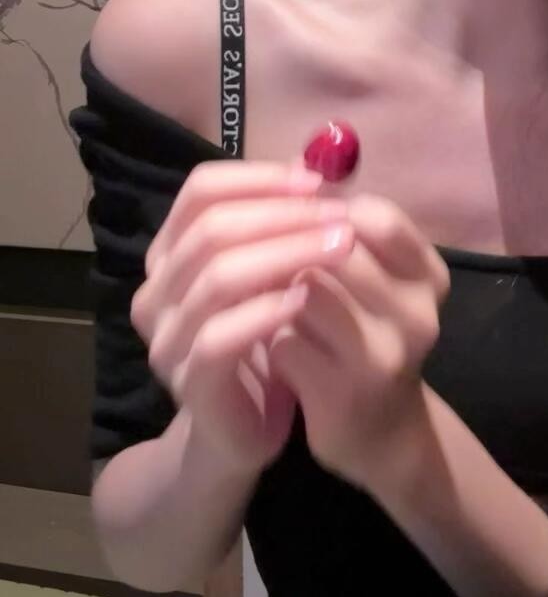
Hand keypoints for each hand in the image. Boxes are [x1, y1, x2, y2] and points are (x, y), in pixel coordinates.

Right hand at [130, 159, 357, 474]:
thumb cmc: (264, 339)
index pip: (201, 192)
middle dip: (284, 215)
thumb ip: (282, 223)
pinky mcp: (189, 382)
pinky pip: (221, 336)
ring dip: (286, 253)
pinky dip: (267, 310)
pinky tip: (308, 298)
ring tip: (342, 246)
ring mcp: (166, 338)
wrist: (244, 429)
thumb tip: (313, 167)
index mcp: (171, 253)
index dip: (259, 178)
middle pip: (212, 229)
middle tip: (341, 214)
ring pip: (218, 276)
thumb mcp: (273, 272)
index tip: (318, 183)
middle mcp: (157, 290)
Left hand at [266, 193, 450, 489]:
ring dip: (272, 289)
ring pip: (306, 293)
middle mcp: (418, 315)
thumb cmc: (365, 336)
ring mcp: (384, 358)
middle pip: (337, 252)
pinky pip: (285, 342)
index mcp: (429, 275)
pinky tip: (260, 339)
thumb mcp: (374, 278)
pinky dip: (265, 335)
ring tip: (250, 288)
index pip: (376, 218)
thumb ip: (345, 228)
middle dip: (288, 248)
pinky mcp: (344, 396)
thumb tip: (299, 160)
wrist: (380, 433)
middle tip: (252, 248)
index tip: (291, 217)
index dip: (325, 211)